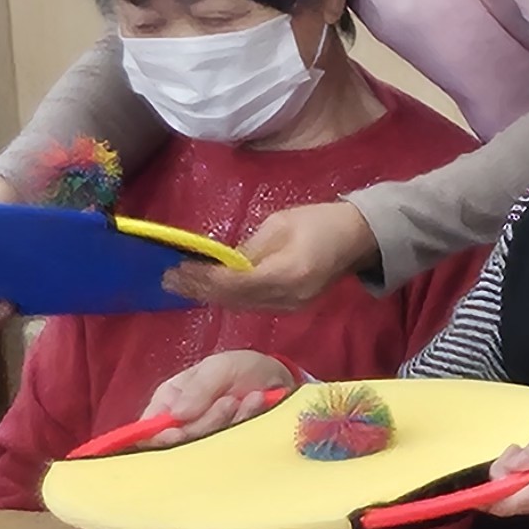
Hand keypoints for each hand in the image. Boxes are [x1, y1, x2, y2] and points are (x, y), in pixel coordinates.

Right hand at [135, 350, 300, 445]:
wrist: (280, 379)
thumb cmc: (243, 370)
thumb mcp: (219, 368)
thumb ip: (198, 388)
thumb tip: (177, 416)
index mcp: (170, 401)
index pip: (149, 428)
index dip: (156, 436)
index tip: (175, 433)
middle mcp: (185, 423)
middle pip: (179, 441)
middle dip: (206, 422)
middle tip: (228, 401)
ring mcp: (209, 437)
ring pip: (207, 444)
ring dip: (229, 420)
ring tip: (246, 398)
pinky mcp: (233, 447)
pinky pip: (235, 445)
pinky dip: (248, 420)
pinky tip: (257, 401)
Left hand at [168, 200, 374, 314]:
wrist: (360, 239)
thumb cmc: (320, 221)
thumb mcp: (279, 224)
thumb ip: (249, 248)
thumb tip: (220, 262)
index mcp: (286, 274)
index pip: (235, 282)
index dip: (204, 278)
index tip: (178, 268)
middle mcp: (287, 298)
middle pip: (234, 299)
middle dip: (199, 290)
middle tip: (167, 280)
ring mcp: (290, 306)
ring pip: (241, 305)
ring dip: (210, 296)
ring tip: (181, 286)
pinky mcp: (291, 306)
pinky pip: (253, 305)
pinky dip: (229, 298)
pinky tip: (210, 290)